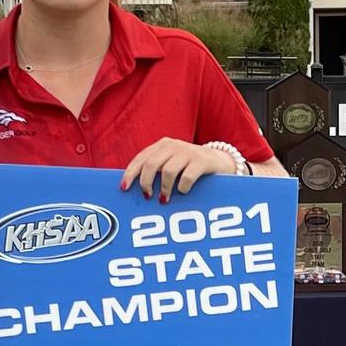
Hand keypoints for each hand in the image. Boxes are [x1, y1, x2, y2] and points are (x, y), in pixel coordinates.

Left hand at [120, 137, 236, 203]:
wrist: (220, 161)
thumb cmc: (189, 166)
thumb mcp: (172, 163)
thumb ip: (156, 170)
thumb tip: (134, 188)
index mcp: (162, 145)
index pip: (141, 158)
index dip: (131, 173)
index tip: (124, 188)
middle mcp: (173, 146)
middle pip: (151, 164)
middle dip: (146, 182)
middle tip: (148, 196)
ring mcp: (188, 152)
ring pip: (168, 171)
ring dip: (165, 189)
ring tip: (165, 199)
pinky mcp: (202, 161)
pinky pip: (187, 177)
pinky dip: (182, 188)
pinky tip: (183, 192)